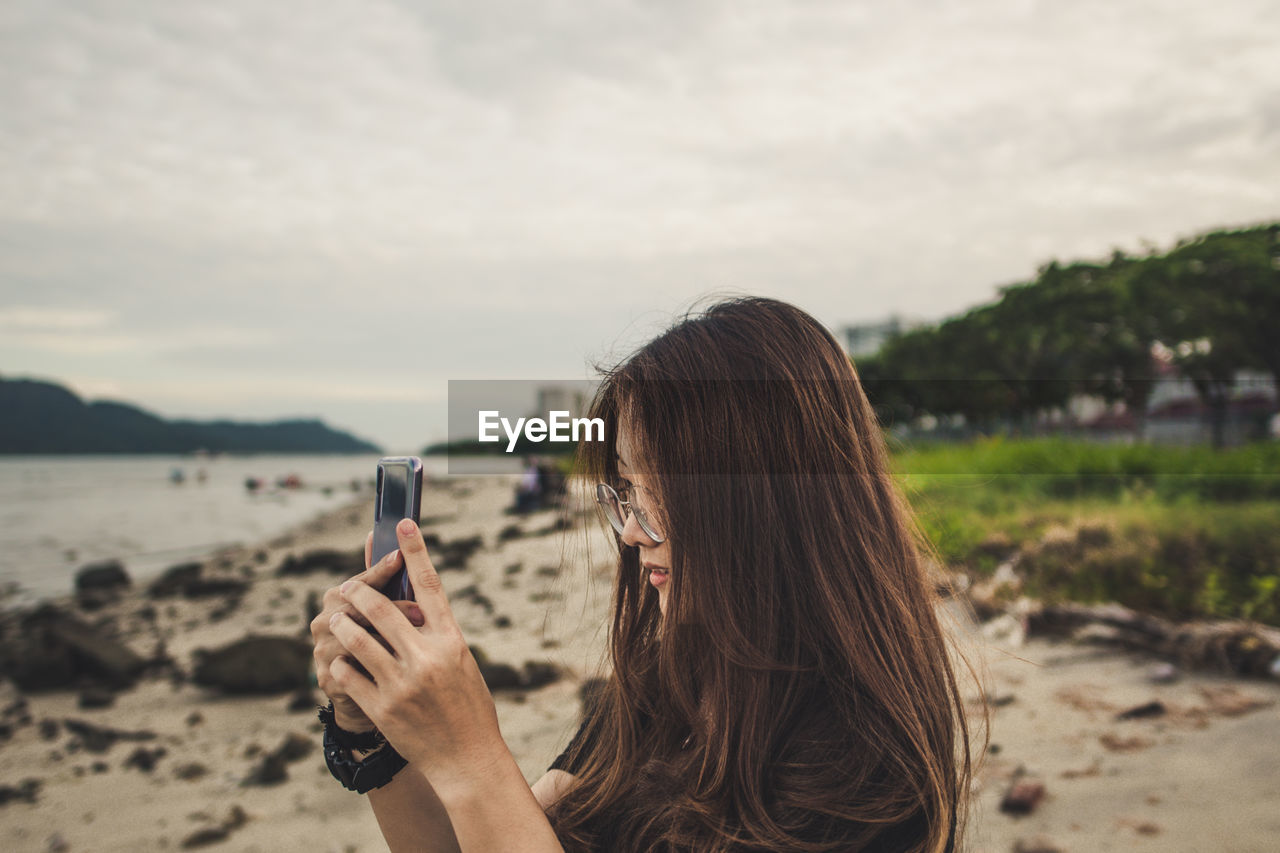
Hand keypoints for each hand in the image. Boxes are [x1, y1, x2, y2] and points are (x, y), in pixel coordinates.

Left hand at [326, 518, 507, 790]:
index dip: (415, 550)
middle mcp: (427, 656)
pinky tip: (341, 660)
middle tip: (345, 588)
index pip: (430, 584)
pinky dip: (341, 662)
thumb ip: (435, 633)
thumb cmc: (467, 706)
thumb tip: (410, 601)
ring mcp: (402, 683)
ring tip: (337, 621)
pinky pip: (349, 673)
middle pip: (381, 607)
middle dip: (357, 592)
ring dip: (341, 624)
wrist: (467, 758)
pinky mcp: (382, 707)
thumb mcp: (460, 661)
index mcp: (451, 640)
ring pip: (357, 638)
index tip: (403, 523)